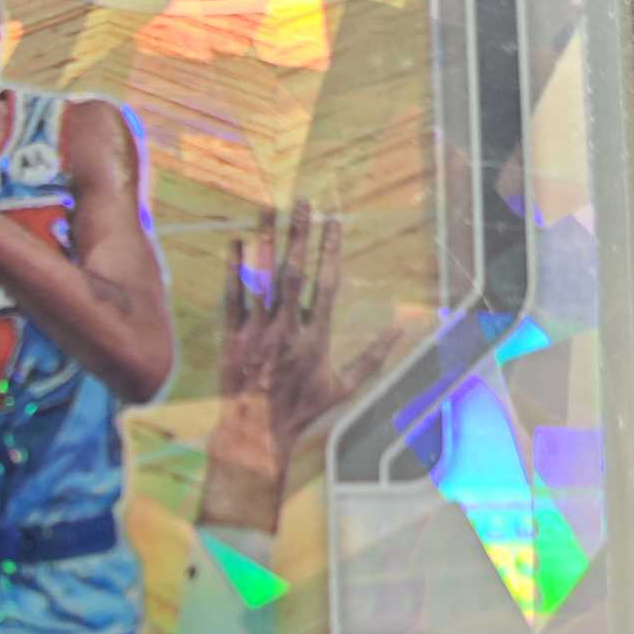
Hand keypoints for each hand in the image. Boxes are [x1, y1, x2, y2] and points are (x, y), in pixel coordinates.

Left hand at [200, 201, 399, 531]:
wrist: (255, 433)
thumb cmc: (303, 411)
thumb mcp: (345, 387)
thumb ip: (374, 356)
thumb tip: (404, 329)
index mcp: (315, 338)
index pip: (325, 283)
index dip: (330, 249)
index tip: (333, 220)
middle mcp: (285, 331)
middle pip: (293, 272)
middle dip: (298, 234)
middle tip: (301, 201)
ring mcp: (255, 334)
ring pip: (260, 280)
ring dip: (264, 241)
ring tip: (266, 207)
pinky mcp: (230, 339)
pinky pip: (231, 298)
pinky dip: (232, 270)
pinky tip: (234, 241)